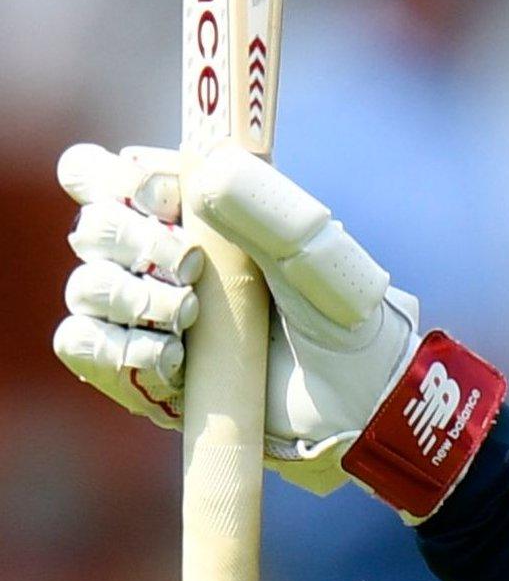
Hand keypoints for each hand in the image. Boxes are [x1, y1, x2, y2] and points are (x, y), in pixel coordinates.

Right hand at [54, 143, 503, 517]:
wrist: (354, 407)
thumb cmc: (345, 320)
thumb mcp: (317, 259)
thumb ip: (270, 211)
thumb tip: (209, 174)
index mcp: (198, 213)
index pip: (113, 172)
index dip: (124, 181)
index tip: (167, 201)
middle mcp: (163, 258)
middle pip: (93, 226)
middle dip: (132, 242)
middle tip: (190, 268)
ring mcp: (147, 315)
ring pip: (86, 286)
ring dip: (130, 298)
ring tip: (190, 317)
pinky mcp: (138, 368)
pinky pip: (82, 345)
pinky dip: (116, 349)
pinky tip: (170, 359)